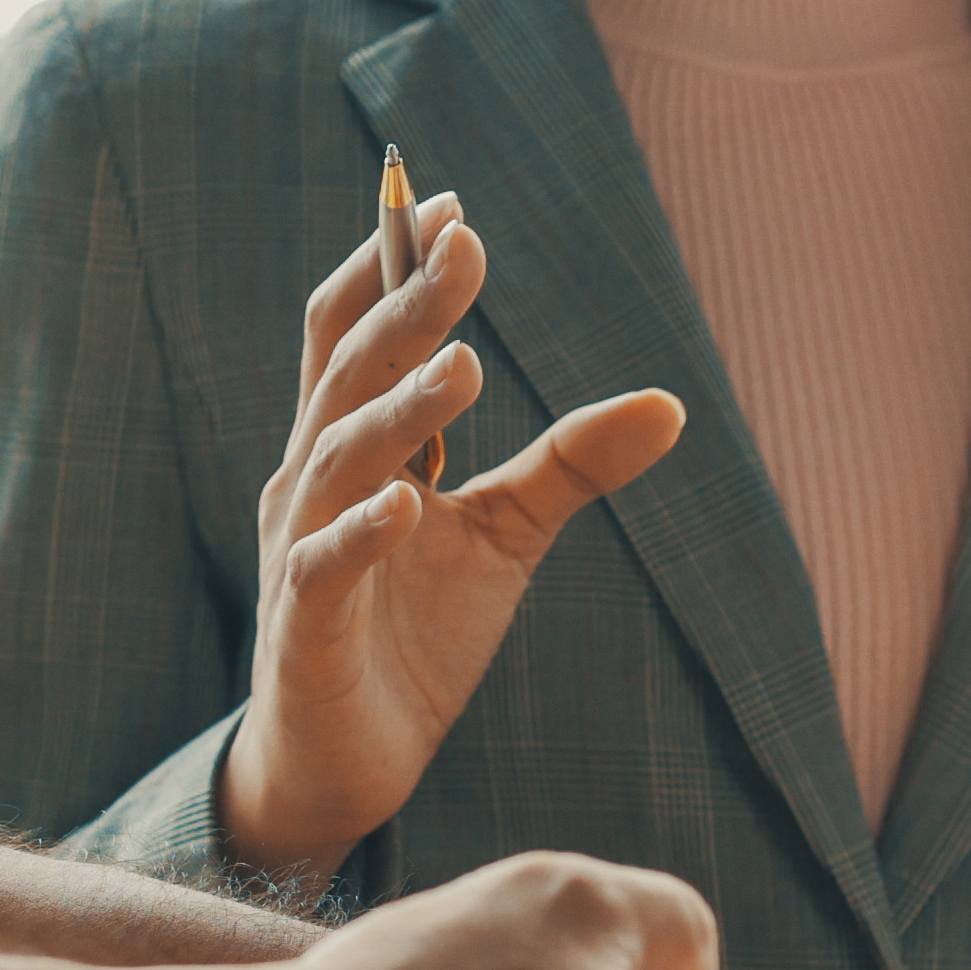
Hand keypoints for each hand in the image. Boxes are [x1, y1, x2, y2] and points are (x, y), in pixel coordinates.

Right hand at [214, 196, 688, 874]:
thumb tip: (670, 403)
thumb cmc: (412, 636)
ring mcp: (301, 552)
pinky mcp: (307, 629)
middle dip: (405, 306)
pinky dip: (361, 532)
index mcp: (352, 449)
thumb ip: (570, 466)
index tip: (448, 206)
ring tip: (462, 365)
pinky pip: (325, 568)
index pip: (355, 334)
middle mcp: (312, 483)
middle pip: (350, 372)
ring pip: (337, 459)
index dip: (392, 268)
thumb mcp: (505, 536)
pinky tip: (409, 503)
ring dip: (398, 409)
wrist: (349, 763)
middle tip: (461, 242)